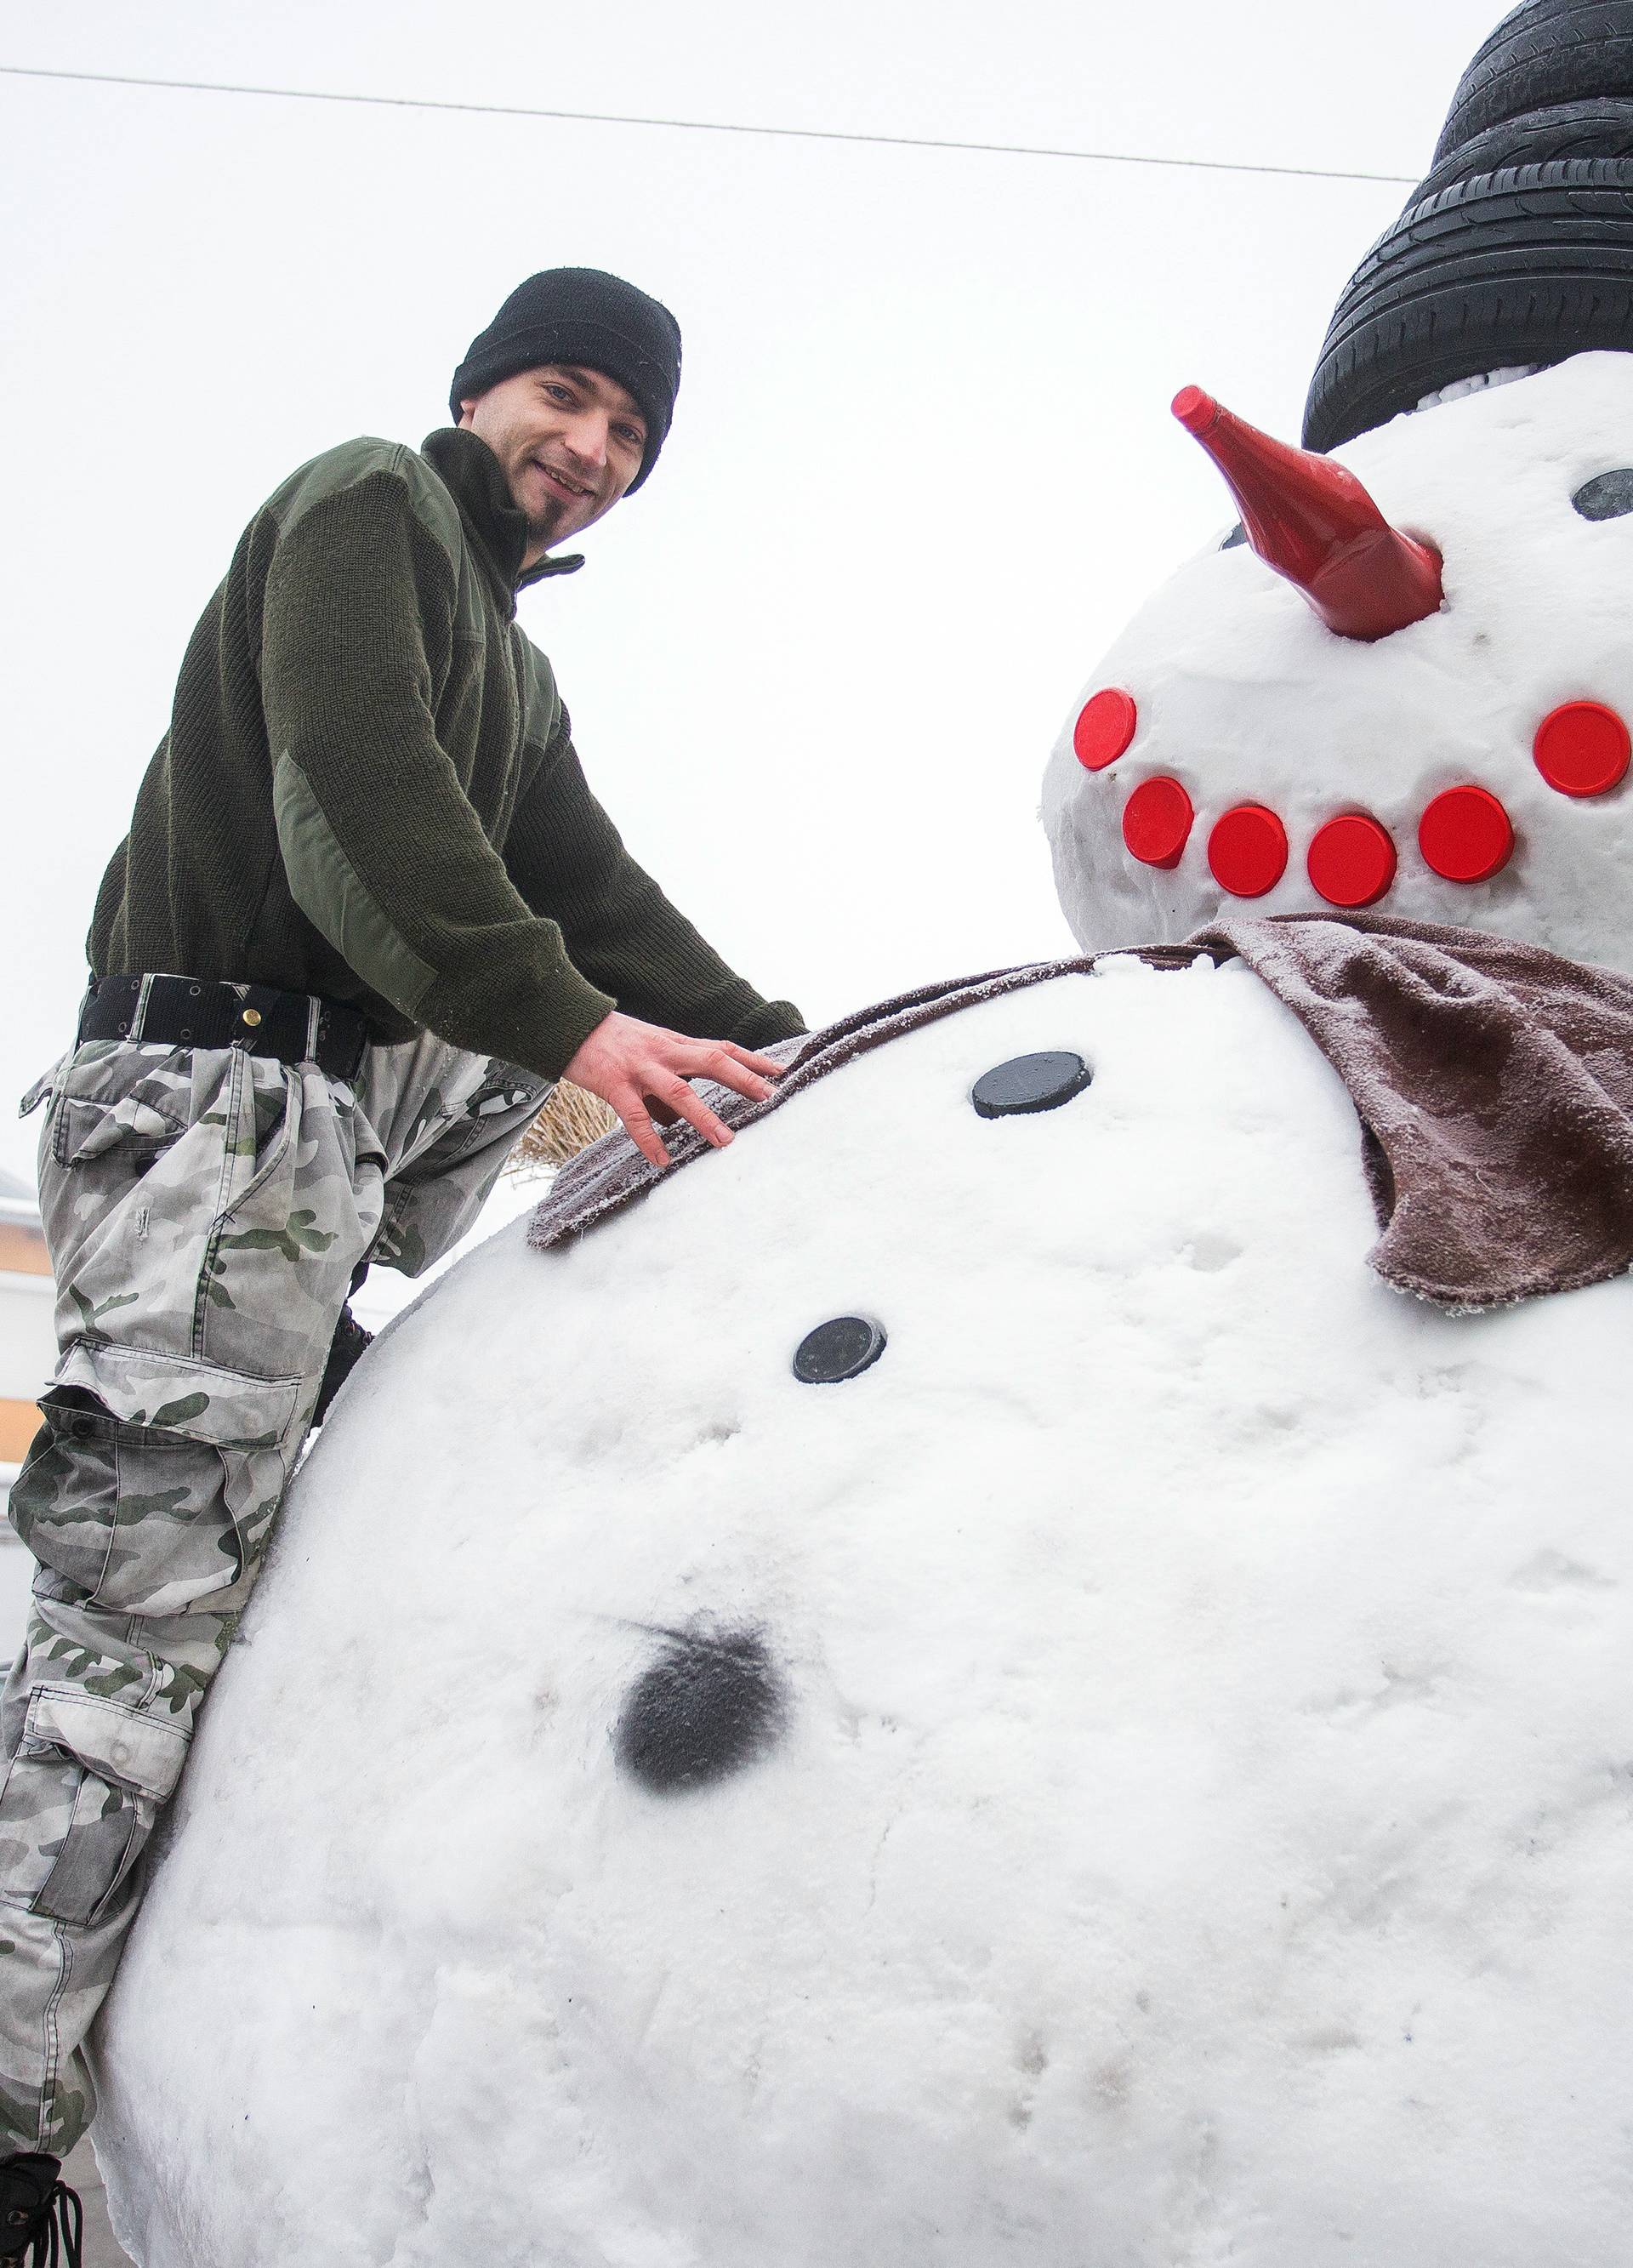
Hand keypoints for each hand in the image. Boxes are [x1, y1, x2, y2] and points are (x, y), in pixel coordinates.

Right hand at [561, 1012, 785, 1168]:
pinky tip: (662, 1160)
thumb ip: (666, 1085)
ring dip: (705, 1117)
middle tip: (770, 1098)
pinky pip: (635, 1116)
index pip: (721, 1047)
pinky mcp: (613, 1083)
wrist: (567, 1020)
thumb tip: (677, 1123)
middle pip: (712, 1061)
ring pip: (679, 1091)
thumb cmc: (610, 1041)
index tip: (780, 1071)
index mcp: (674, 1043)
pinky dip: (650, 1140)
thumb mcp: (647, 1054)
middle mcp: (663, 1051)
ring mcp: (639, 1067)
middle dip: (743, 1079)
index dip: (752, 1059)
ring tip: (726, 1141)